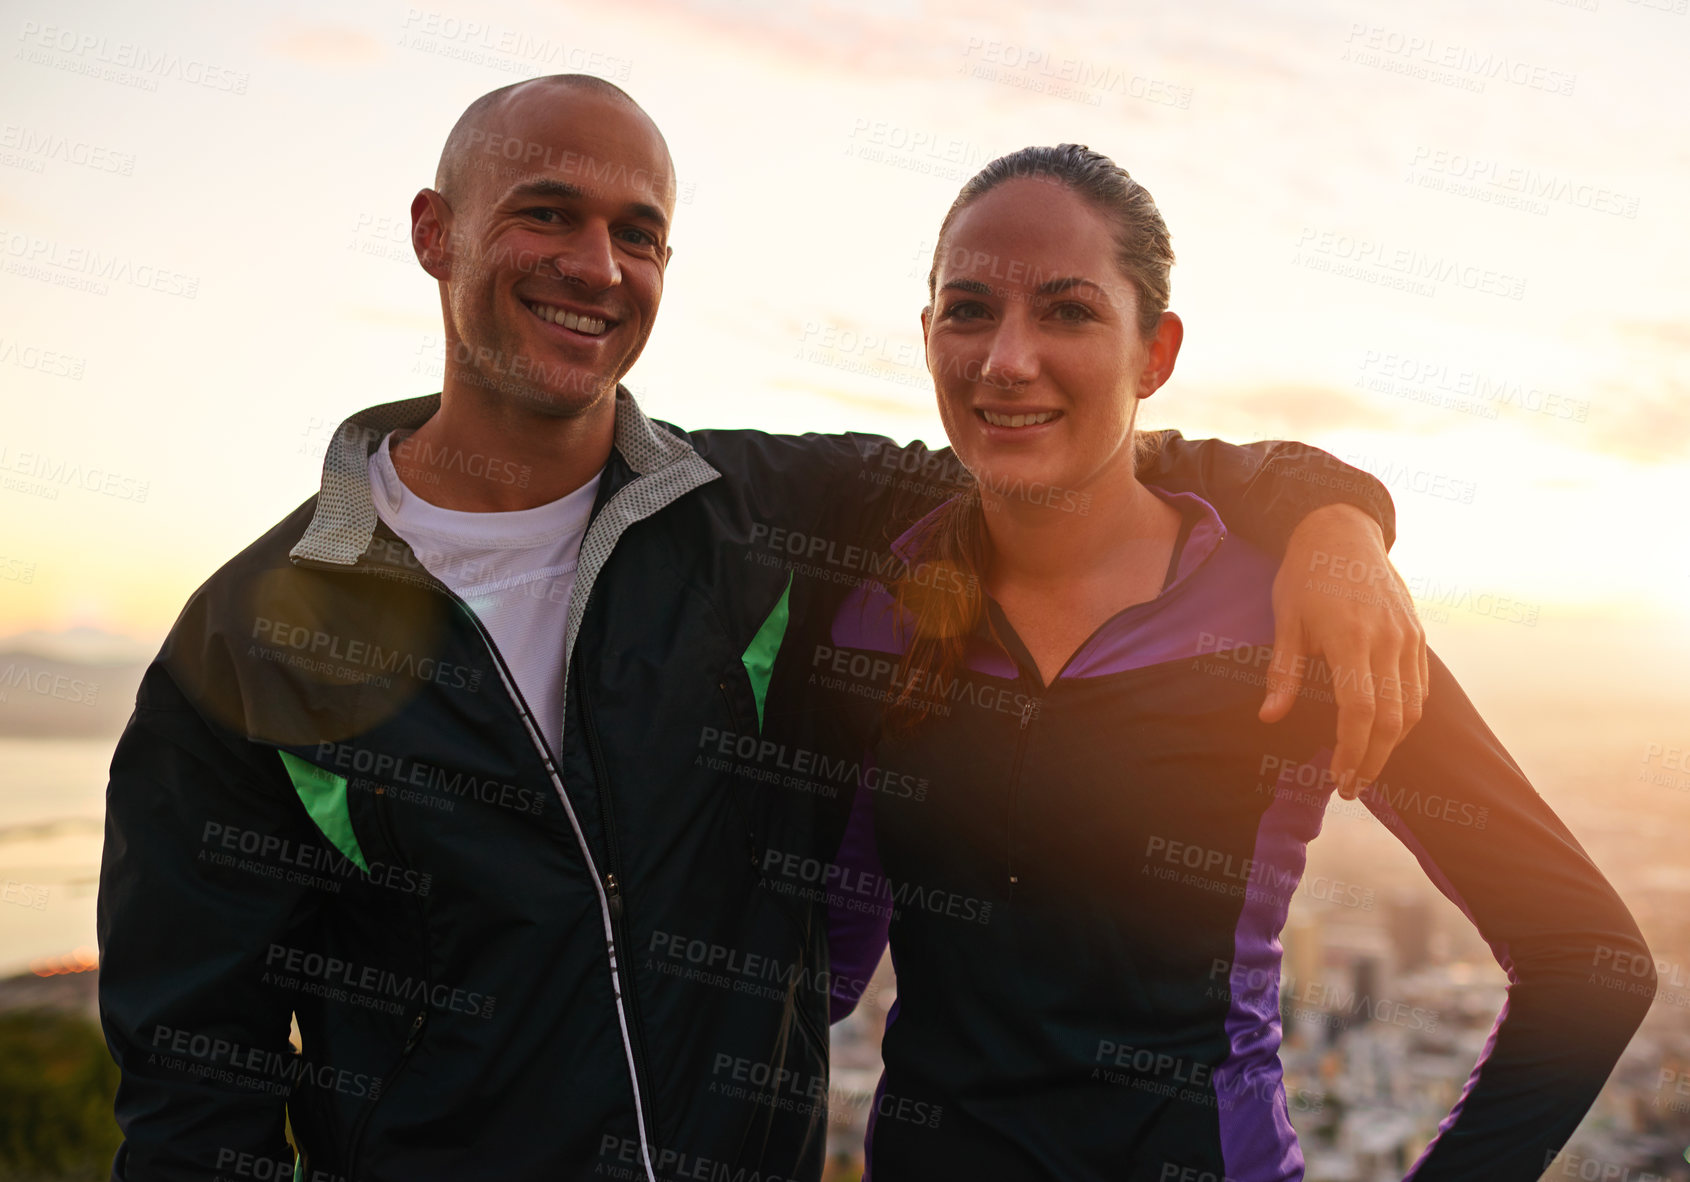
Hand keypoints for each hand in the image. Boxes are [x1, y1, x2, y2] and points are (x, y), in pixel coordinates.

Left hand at [1259, 504, 1427, 798]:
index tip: (1338, 778)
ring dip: (1393, 744)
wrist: (1343, 530)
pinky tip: (1385, 733)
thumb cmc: (1306, 575)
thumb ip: (1283, 671)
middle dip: (1374, 760)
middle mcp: (1388, 641)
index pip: (1359, 710)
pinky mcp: (1417, 635)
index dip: (1352, 750)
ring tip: (1367, 766)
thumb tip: (1269, 718)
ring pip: (1413, 707)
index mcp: (1351, 638)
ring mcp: (1408, 638)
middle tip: (1352, 787)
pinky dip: (1406, 717)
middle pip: (1392, 718)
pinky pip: (1420, 687)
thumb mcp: (1285, 619)